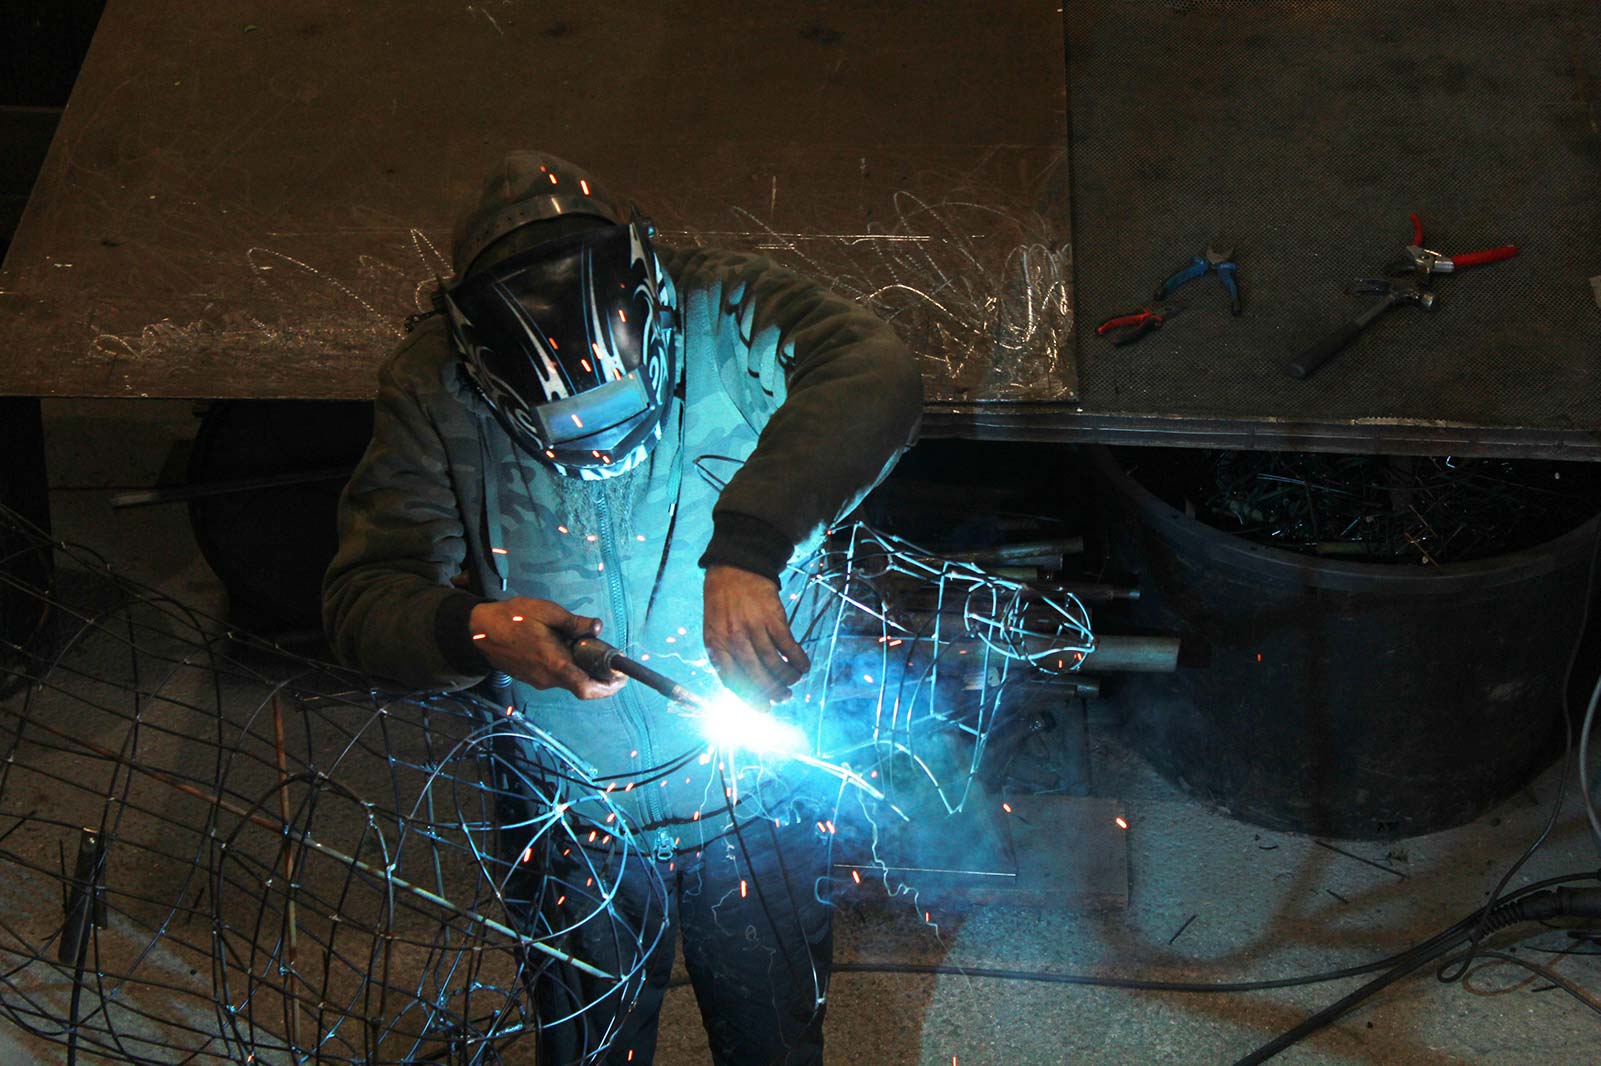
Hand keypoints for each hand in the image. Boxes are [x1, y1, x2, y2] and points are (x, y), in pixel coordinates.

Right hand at [469, 598, 625, 699]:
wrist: (478, 630)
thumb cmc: (512, 618)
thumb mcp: (546, 612)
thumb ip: (574, 623)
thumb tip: (598, 627)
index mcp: (554, 664)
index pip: (586, 688)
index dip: (608, 687)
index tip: (620, 678)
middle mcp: (548, 679)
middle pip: (581, 686)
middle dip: (599, 676)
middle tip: (609, 659)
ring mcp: (538, 681)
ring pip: (569, 680)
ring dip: (583, 669)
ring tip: (588, 647)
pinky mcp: (532, 678)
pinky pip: (557, 676)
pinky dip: (569, 667)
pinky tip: (568, 648)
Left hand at [703, 565, 811, 703]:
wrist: (734, 567)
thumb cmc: (722, 601)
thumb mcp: (713, 629)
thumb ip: (725, 655)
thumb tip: (743, 685)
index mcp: (715, 644)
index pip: (731, 680)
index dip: (750, 698)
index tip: (763, 708)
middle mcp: (734, 638)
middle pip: (755, 675)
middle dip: (772, 691)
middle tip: (783, 697)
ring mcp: (754, 627)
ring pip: (774, 663)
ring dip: (787, 678)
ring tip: (793, 682)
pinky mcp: (773, 617)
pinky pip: (788, 646)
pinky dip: (798, 660)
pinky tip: (803, 666)